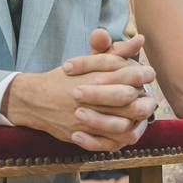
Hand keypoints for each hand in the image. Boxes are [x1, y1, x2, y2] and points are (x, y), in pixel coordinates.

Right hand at [3, 30, 156, 150]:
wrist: (35, 99)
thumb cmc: (66, 77)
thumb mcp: (90, 60)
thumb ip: (116, 51)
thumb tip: (140, 38)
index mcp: (97, 76)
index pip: (133, 75)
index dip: (145, 75)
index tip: (147, 76)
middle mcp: (92, 98)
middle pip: (130, 100)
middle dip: (143, 99)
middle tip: (145, 98)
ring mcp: (85, 119)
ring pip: (123, 126)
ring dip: (134, 122)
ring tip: (136, 117)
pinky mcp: (80, 135)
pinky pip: (107, 144)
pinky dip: (118, 140)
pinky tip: (122, 131)